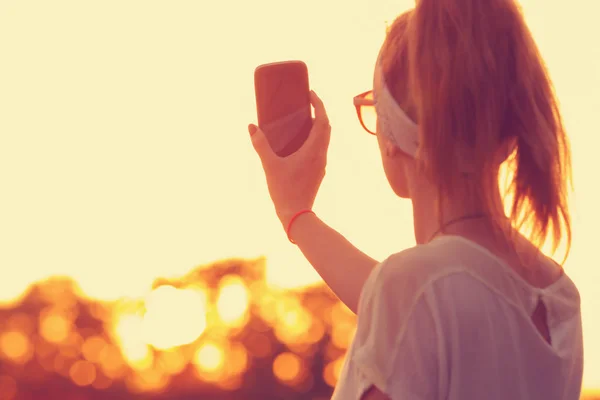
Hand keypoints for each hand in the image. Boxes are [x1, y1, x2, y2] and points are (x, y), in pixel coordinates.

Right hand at [249, 90, 330, 227]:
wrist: (297, 215)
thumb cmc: (284, 191)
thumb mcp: (269, 166)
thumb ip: (260, 145)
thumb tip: (251, 126)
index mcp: (313, 150)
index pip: (323, 121)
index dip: (319, 105)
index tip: (311, 94)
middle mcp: (321, 155)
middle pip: (327, 127)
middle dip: (320, 112)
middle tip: (308, 102)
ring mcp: (321, 164)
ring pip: (325, 139)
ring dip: (318, 125)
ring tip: (304, 118)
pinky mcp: (318, 172)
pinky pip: (320, 148)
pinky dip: (315, 138)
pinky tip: (301, 141)